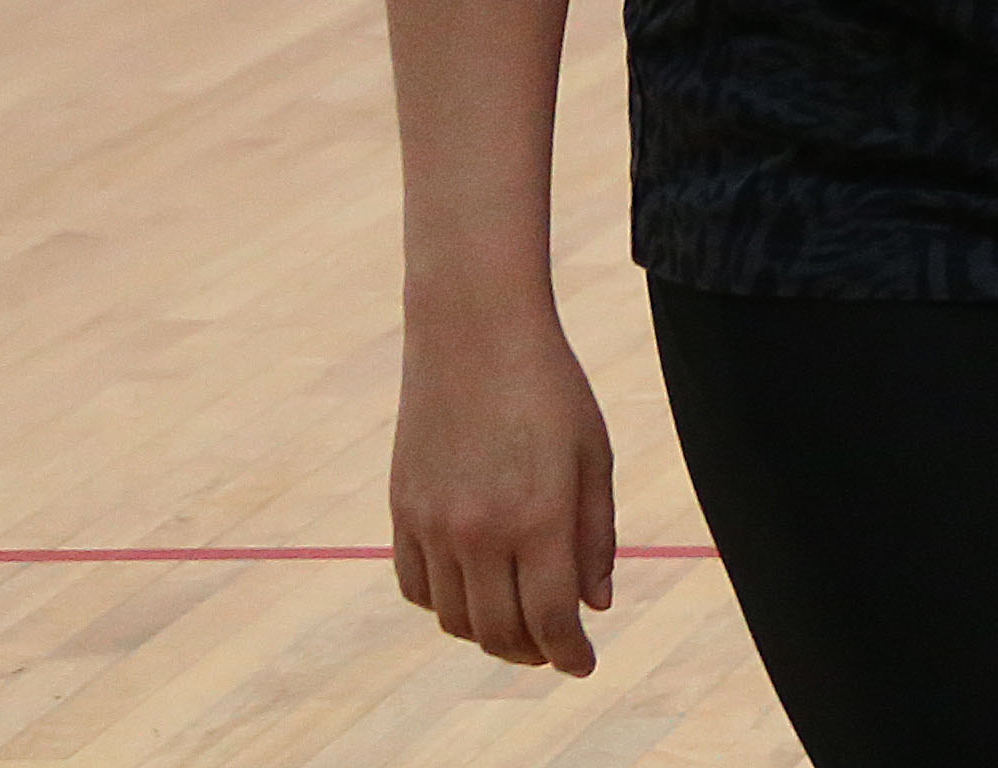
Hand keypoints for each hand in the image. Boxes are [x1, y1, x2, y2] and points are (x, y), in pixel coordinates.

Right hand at [389, 299, 618, 674]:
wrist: (473, 332)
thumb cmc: (550, 388)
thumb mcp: (594, 456)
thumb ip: (596, 535)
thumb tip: (596, 604)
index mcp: (540, 517)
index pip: (552, 619)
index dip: (570, 654)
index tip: (584, 665)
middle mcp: (481, 531)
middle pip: (501, 630)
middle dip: (533, 651)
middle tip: (555, 649)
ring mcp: (433, 523)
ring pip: (455, 618)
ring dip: (489, 633)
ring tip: (517, 622)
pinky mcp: (401, 511)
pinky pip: (417, 587)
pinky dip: (445, 604)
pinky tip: (472, 591)